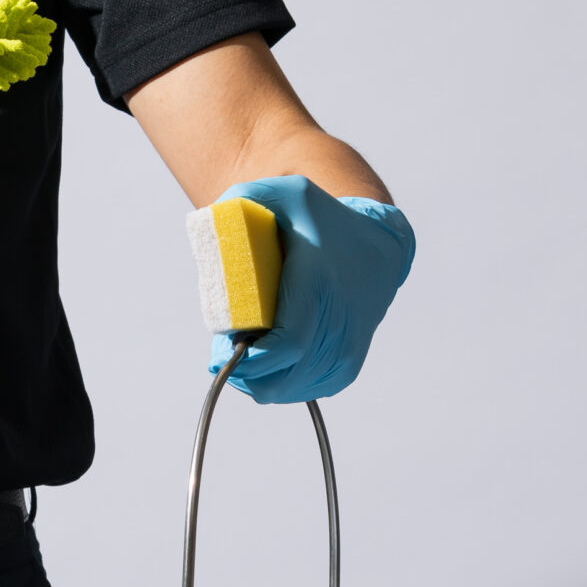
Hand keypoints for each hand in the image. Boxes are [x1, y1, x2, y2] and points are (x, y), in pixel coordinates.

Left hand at [209, 175, 414, 402]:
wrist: (376, 247)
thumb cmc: (321, 221)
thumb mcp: (284, 195)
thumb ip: (244, 201)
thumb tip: (210, 220)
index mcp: (318, 287)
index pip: (287, 346)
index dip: (251, 362)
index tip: (223, 352)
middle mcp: (339, 324)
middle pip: (284, 377)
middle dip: (246, 373)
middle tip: (225, 352)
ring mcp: (348, 350)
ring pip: (293, 389)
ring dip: (261, 380)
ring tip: (246, 353)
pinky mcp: (349, 366)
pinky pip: (309, 391)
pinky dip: (283, 385)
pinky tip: (269, 366)